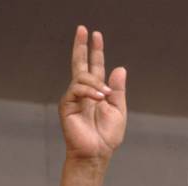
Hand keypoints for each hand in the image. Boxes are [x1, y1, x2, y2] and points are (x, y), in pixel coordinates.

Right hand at [59, 26, 126, 160]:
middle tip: (83, 29)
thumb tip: (119, 68)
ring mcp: (74, 98)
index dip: (96, 51)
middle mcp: (83, 92)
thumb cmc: (107, 136)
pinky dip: (90, 91)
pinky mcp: (67, 105)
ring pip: (81, 76)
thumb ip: (118, 90)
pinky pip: (77, 90)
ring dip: (97, 83)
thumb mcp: (118, 110)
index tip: (96, 35)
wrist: (97, 153)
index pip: (95, 67)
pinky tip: (100, 97)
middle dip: (82, 46)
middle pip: (80, 63)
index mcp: (97, 92)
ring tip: (106, 95)